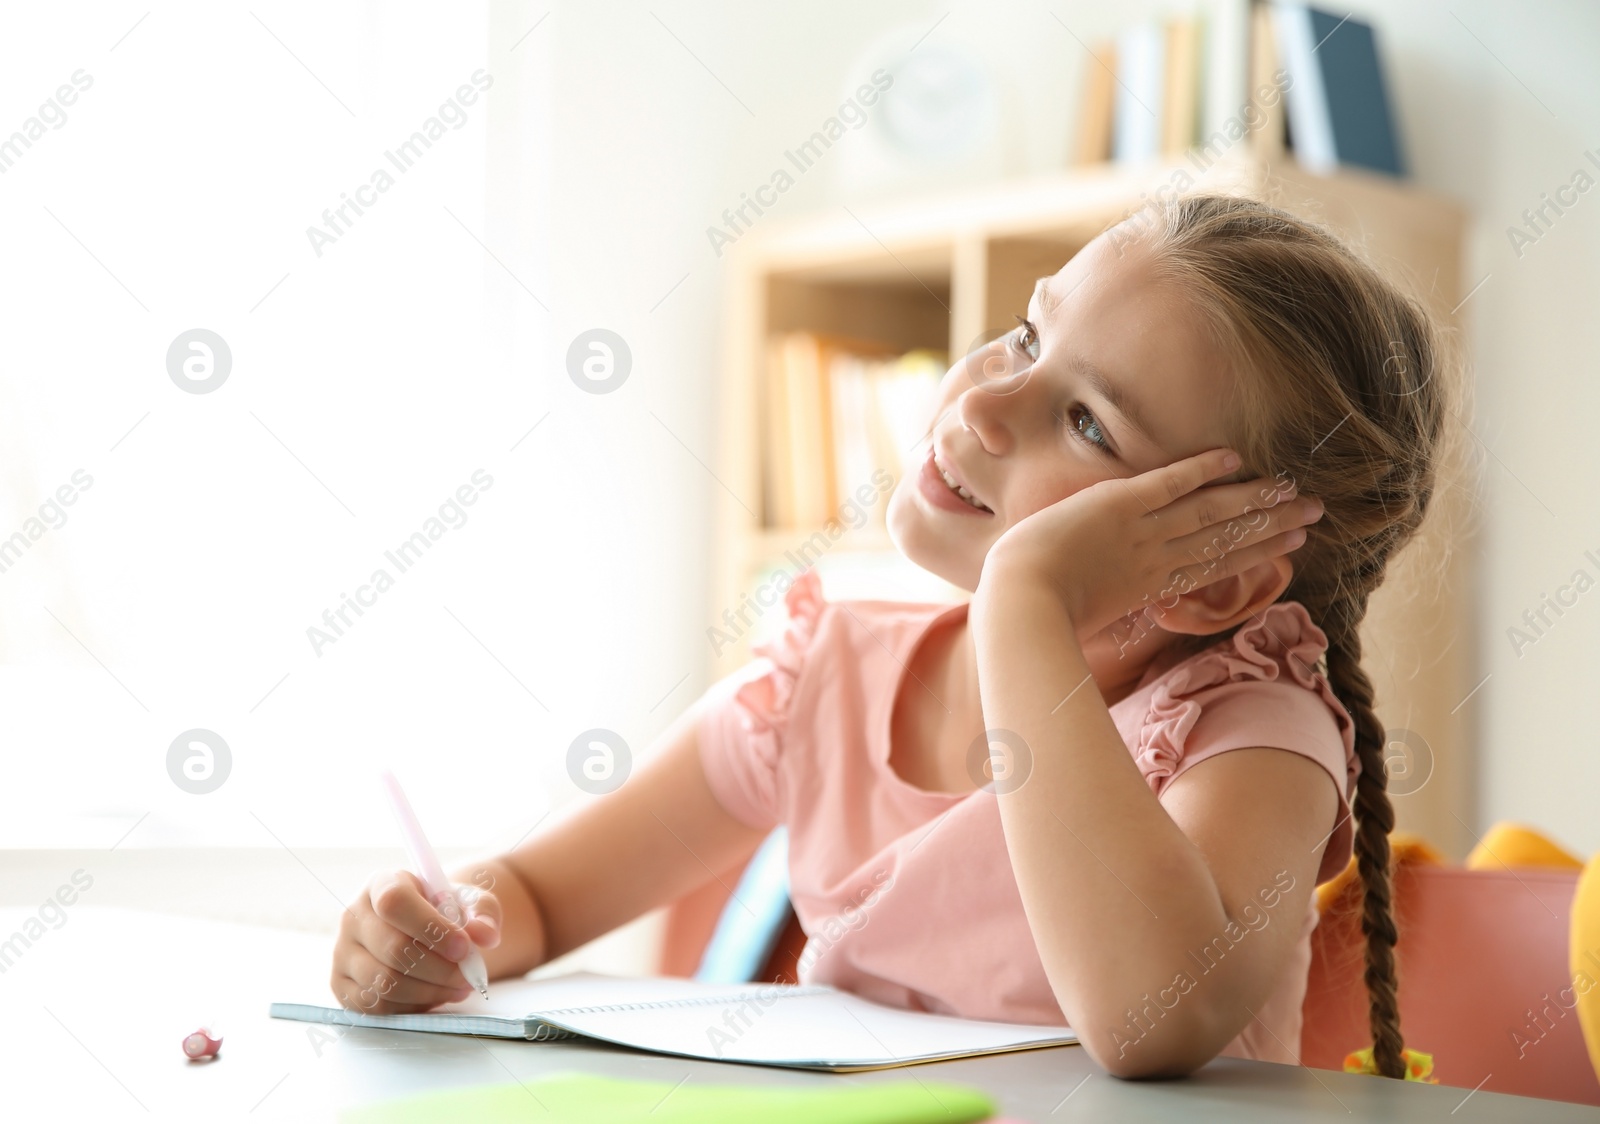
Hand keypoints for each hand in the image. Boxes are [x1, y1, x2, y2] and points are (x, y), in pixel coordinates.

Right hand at [330, 869, 501, 1014]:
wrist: (422, 932)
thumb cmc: (445, 912)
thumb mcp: (469, 902)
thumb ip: (482, 912)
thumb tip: (485, 935)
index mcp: (381, 884)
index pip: (394, 902)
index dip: (430, 928)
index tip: (464, 947)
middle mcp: (353, 916)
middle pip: (393, 949)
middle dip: (440, 969)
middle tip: (469, 975)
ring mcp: (343, 953)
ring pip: (385, 983)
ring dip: (431, 991)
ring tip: (459, 986)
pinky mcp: (342, 986)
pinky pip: (377, 1007)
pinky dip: (413, 1006)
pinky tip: (435, 995)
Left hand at [978, 448, 1321, 638]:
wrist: (1020, 602)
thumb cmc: (1042, 615)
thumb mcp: (1092, 619)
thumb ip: (1118, 607)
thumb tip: (1135, 607)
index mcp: (1151, 588)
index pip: (1215, 566)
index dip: (1257, 553)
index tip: (1293, 545)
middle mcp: (1156, 559)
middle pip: (1226, 538)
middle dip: (1272, 526)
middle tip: (1314, 514)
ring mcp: (1140, 532)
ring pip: (1209, 511)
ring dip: (1252, 499)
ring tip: (1291, 490)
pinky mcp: (1117, 505)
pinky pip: (1168, 483)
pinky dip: (1200, 470)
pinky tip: (1232, 458)